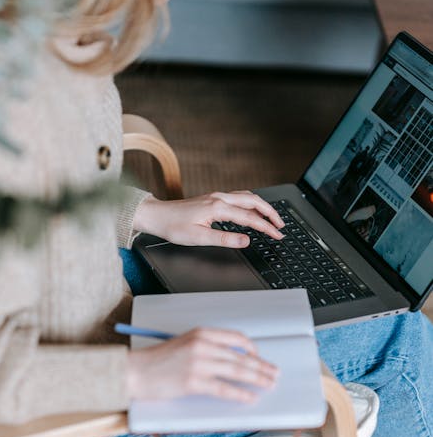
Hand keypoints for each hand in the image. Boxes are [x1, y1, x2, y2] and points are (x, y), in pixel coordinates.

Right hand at [126, 327, 278, 401]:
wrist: (133, 371)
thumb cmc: (156, 361)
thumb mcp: (184, 344)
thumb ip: (206, 347)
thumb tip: (231, 359)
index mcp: (201, 333)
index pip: (236, 338)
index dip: (252, 349)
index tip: (259, 357)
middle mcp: (202, 345)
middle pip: (241, 356)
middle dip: (261, 366)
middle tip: (274, 373)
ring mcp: (198, 363)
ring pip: (237, 371)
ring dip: (257, 379)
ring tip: (268, 385)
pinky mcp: (193, 382)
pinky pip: (223, 388)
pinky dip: (239, 393)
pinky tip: (249, 397)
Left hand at [133, 191, 284, 247]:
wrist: (156, 215)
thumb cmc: (172, 226)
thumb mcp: (199, 238)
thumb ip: (225, 239)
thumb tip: (246, 240)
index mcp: (218, 207)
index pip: (250, 218)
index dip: (267, 227)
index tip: (278, 235)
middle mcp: (219, 198)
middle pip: (253, 201)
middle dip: (270, 213)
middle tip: (281, 225)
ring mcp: (216, 196)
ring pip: (246, 196)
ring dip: (262, 206)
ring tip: (272, 218)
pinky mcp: (212, 198)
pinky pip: (238, 197)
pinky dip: (251, 203)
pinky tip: (252, 209)